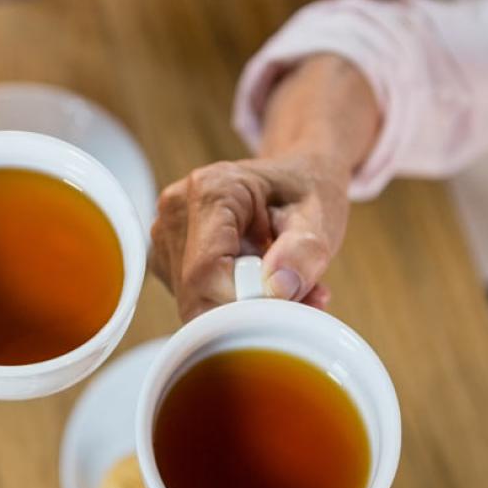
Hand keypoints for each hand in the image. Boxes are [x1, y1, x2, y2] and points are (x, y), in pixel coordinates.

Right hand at [150, 152, 347, 321]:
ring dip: (242, 309)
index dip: (244, 302)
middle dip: (246, 310)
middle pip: (194, 294)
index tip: (286, 301)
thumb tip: (278, 288)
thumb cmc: (307, 192)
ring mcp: (165, 236)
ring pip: (194, 303)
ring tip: (280, 283)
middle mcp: (176, 211)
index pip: (207, 272)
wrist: (294, 178)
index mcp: (211, 190)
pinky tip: (258, 281)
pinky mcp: (167, 258)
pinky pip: (193, 300)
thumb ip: (304, 252)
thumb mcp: (321, 216)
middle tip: (296, 296)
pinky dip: (230, 304)